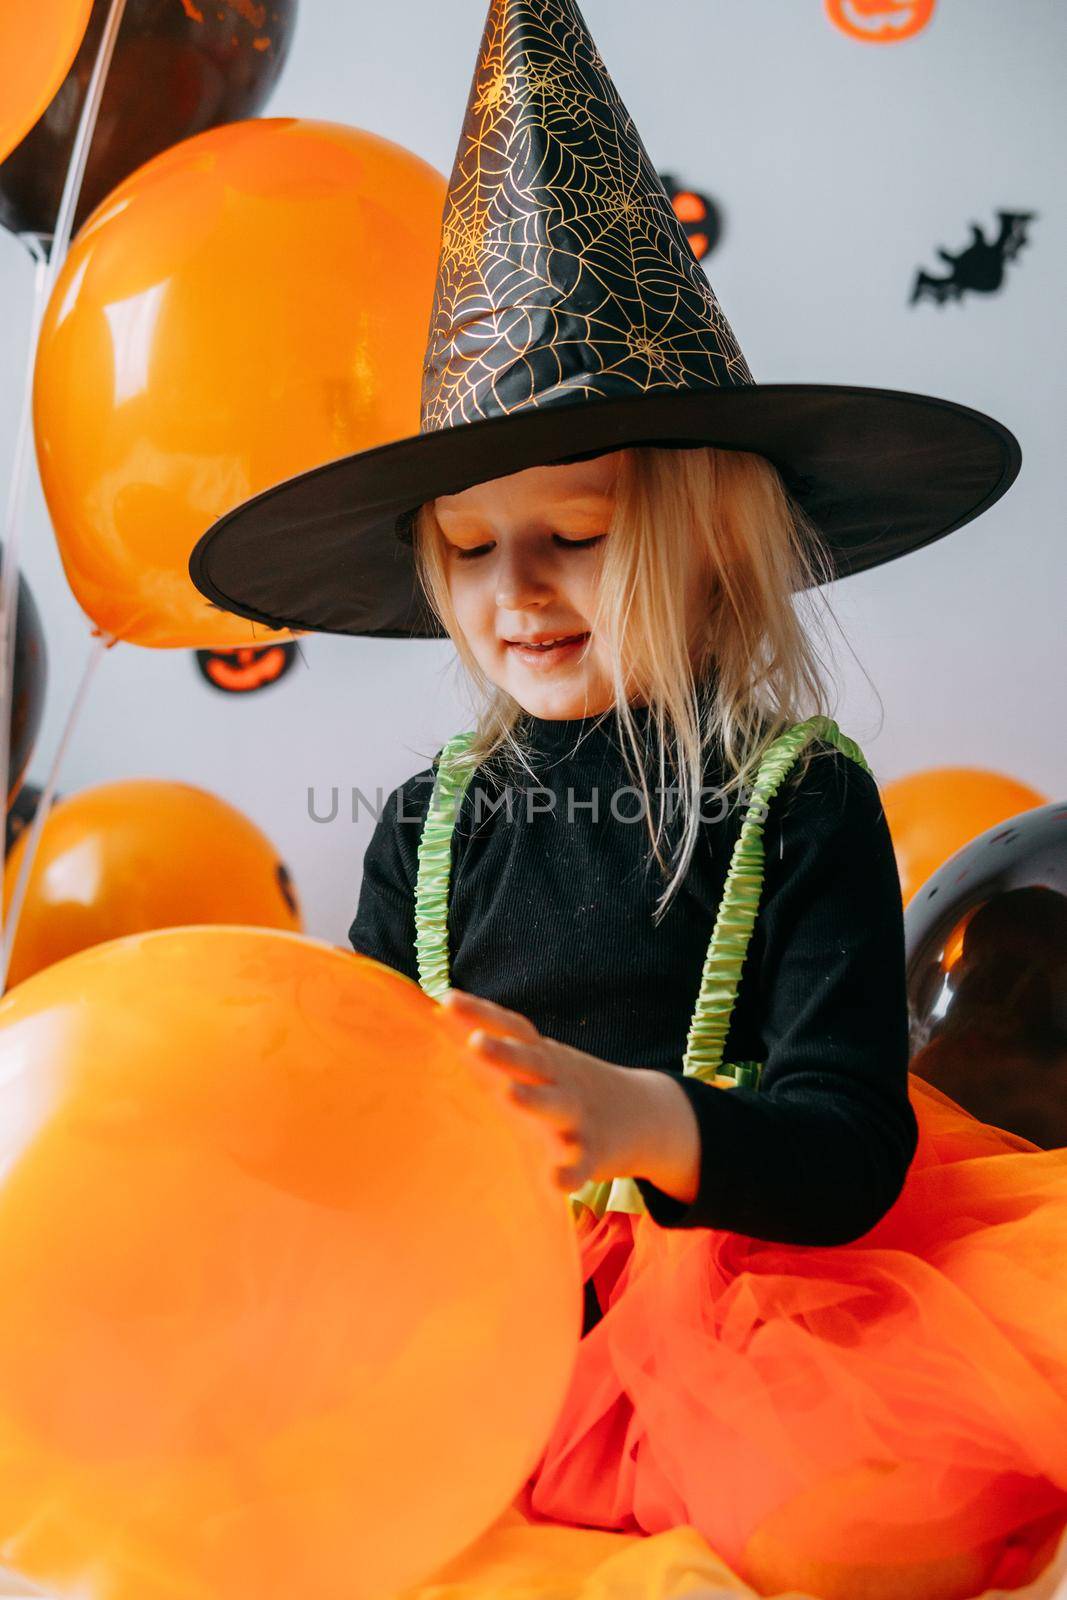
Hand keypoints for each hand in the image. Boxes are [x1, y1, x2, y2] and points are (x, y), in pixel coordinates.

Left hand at [439, 988, 649, 1192]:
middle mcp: (561, 1079)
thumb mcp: (543, 1058)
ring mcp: (579, 1115)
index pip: (512, 1027)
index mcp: (544, 1056)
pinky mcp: (594, 1153)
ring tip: (509, 1094)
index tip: (447, 1000)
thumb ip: (499, 1043)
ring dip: (533, 1099)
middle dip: (503, 1052)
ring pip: (555, 1105)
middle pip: (531, 1061)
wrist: (647, 1116)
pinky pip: (581, 1164)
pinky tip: (556, 1182)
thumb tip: (441, 1014)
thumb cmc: (571, 1084)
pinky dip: (571, 1173)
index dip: (481, 1013)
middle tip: (474, 1042)